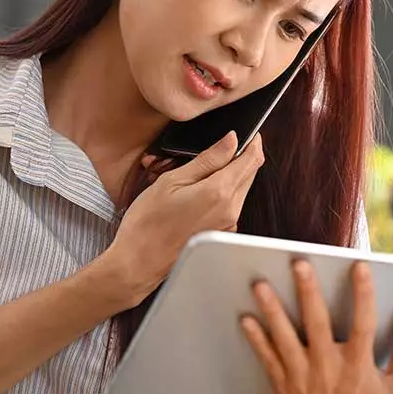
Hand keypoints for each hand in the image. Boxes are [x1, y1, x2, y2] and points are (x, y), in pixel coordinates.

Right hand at [97, 131, 263, 307]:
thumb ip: (208, 159)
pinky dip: (223, 191)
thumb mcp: (173, 181)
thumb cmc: (148, 223)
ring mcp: (228, 224)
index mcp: (220, 193)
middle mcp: (230, 210)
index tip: (250, 131)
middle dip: (243, 156)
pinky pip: (232, 204)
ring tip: (204, 168)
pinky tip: (201, 189)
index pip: (251, 159)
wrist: (138, 262)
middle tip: (224, 145)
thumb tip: (231, 140)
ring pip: (242, 189)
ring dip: (232, 173)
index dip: (253, 141)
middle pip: (250, 173)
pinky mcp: (222, 232)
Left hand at [240, 259, 392, 393]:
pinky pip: (268, 359)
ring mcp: (303, 379)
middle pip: (317, 325)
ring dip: (272, 310)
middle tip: (299, 264)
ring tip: (260, 285)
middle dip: (308, 293)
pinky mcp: (285, 387)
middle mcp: (329, 371)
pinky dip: (256, 339)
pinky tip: (246, 318)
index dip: (364, 294)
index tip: (360, 266)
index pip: (364, 324)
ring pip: (285, 339)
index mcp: (360, 369)